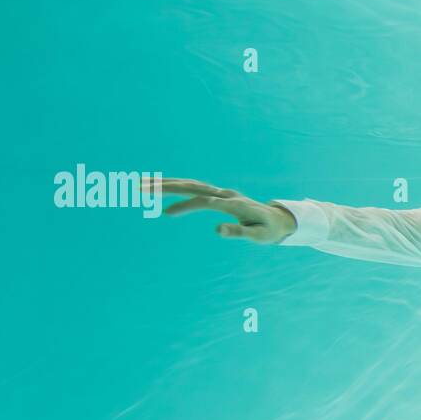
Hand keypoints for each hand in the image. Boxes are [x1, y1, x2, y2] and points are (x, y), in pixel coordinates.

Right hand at [143, 178, 296, 242]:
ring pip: (190, 184)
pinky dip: (176, 186)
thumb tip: (216, 230)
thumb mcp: (258, 236)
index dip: (186, 206)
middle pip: (192, 186)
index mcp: (233, 204)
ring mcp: (220, 192)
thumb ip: (239, 232)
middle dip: (167, 187)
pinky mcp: (217, 194)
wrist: (278, 219)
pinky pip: (193, 188)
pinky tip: (160, 188)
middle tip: (142, 188)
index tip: (166, 213)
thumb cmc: (268, 230)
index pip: (205, 202)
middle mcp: (225, 194)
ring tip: (142, 184)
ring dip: (166, 183)